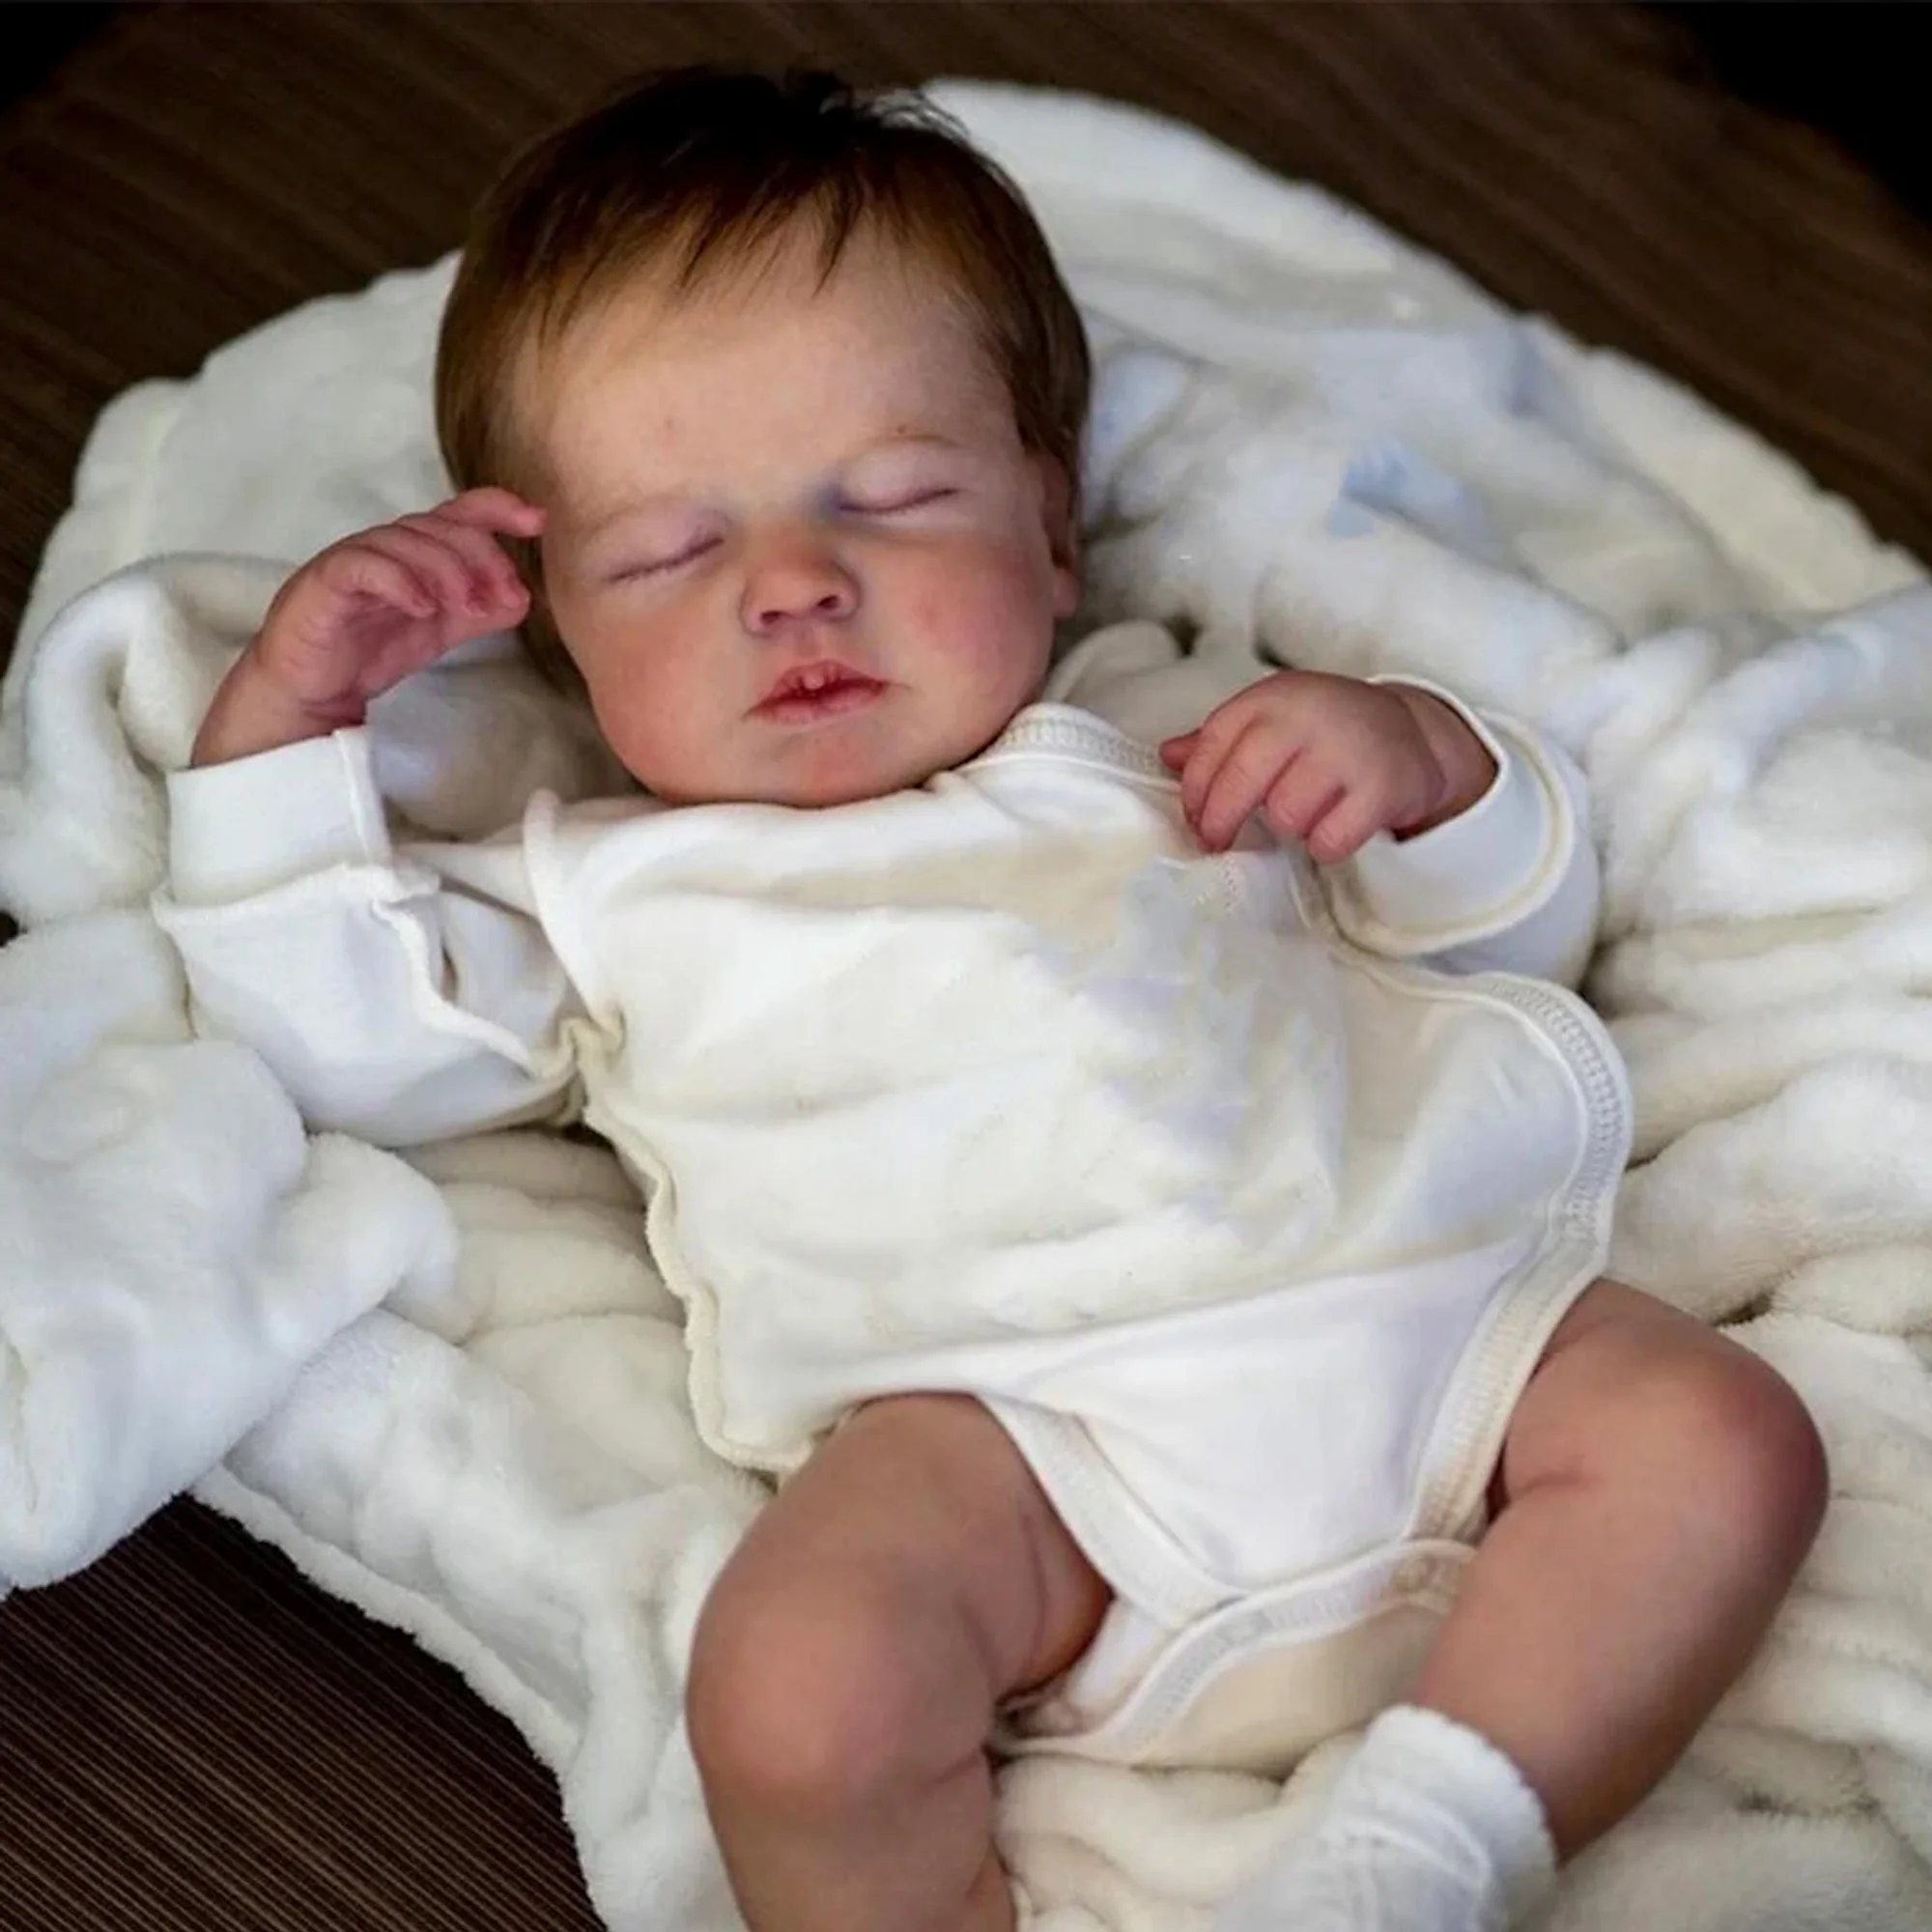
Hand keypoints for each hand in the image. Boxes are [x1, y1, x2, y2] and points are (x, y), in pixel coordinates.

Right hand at [192, 488, 545, 764]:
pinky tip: (423, 608)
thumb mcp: (440, 631)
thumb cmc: (371, 650)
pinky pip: (363, 567)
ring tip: (469, 607)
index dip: (497, 508)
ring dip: (447, 571)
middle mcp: (385, 546)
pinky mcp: (324, 583)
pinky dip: (399, 581)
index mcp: (415, 551)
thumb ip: (479, 614)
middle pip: (439, 526)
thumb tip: (522, 599)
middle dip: (480, 557)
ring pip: (404, 541)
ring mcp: (353, 560)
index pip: (458, 513)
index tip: (536, 521)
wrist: (311, 690)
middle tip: (503, 595)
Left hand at [1158, 671, 1496, 859]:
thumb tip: (1168, 755)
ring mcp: (1347, 750)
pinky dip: (1325, 844)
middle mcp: (1307, 716)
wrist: (1410, 732)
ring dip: (1287, 828)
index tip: (1194, 819)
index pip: (1213, 744)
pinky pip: (1329, 838)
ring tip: (1301, 815)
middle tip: (1216, 843)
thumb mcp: (1272, 721)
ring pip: (1286, 815)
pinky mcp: (1381, 787)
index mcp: (1272, 697)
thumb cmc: (1323, 733)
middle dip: (1220, 821)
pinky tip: (1333, 828)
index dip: (1195, 790)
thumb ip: (1221, 741)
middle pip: (1241, 780)